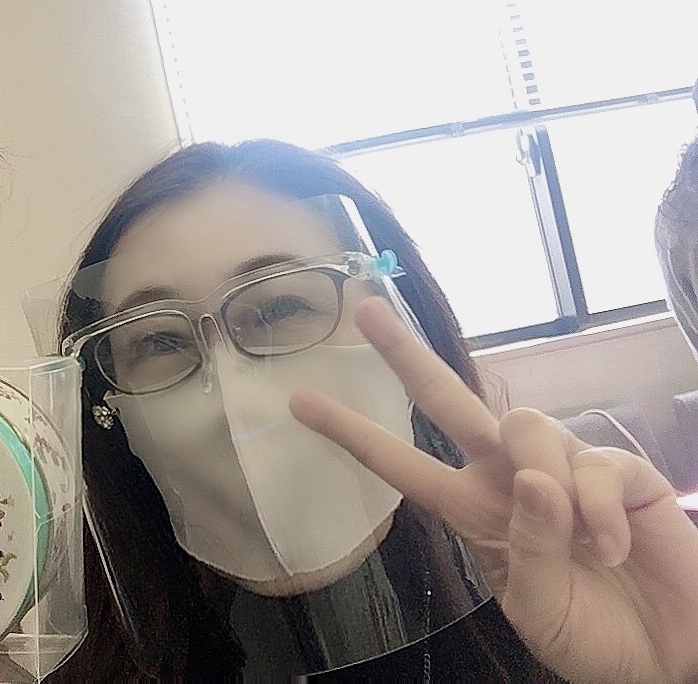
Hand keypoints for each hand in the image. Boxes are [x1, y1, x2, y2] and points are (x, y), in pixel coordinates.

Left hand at [289, 297, 697, 683]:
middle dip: (405, 355)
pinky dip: (600, 512)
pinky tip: (613, 548)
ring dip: (547, 488)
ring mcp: (563, 469)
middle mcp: (509, 478)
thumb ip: (524, 547)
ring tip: (585, 550)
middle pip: (448, 400)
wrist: (665, 657)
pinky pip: (595, 465)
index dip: (353, 433)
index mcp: (473, 510)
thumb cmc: (591, 634)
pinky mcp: (620, 472)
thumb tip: (531, 478)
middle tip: (365, 312)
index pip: (402, 464)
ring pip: (526, 427)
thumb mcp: (536, 607)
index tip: (300, 402)